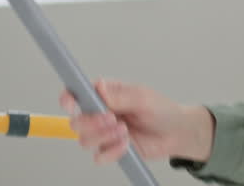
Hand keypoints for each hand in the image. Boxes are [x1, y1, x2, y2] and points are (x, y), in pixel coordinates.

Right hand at [60, 79, 214, 164]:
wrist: (175, 133)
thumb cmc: (161, 109)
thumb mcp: (143, 98)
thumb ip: (121, 95)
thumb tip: (100, 88)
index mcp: (104, 94)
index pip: (76, 94)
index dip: (68, 98)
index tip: (72, 103)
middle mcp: (100, 113)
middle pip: (76, 121)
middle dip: (91, 122)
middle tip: (112, 119)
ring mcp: (104, 133)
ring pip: (84, 140)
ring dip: (103, 136)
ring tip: (124, 130)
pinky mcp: (111, 149)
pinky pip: (99, 156)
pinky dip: (112, 151)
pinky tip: (127, 144)